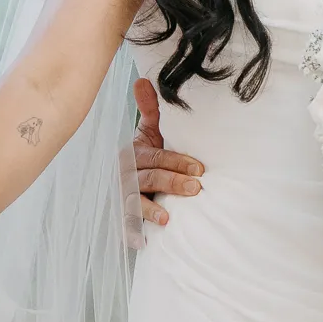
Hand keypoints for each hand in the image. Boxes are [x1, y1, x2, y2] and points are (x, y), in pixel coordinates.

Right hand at [132, 77, 202, 225]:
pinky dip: (131, 233)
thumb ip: (150, 108)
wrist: (129, 178)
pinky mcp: (122, 214)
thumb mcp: (149, 130)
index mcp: (135, 152)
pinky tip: (141, 241)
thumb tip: (143, 79)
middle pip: (150, 178)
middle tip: (196, 188)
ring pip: (135, 200)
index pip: (155, 156)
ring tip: (168, 217)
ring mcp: (123, 194)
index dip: (176, 162)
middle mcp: (127, 173)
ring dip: (151, 209)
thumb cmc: (147, 152)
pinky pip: (124, 224)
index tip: (199, 169)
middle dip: (172, 182)